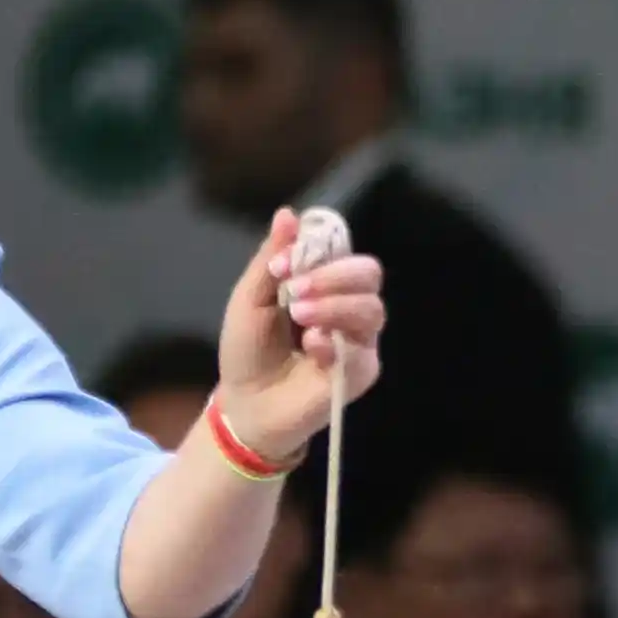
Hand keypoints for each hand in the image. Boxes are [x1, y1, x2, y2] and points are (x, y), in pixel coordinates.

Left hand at [211, 212, 385, 470]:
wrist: (245, 403)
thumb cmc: (248, 350)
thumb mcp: (250, 299)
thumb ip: (271, 259)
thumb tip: (288, 214)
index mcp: (324, 283)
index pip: (342, 250)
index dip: (318, 251)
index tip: (280, 268)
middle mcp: (348, 306)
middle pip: (369, 273)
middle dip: (334, 276)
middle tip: (296, 291)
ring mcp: (359, 340)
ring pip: (372, 309)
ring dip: (334, 307)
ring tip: (299, 318)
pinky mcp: (361, 372)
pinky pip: (362, 351)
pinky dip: (335, 344)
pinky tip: (312, 349)